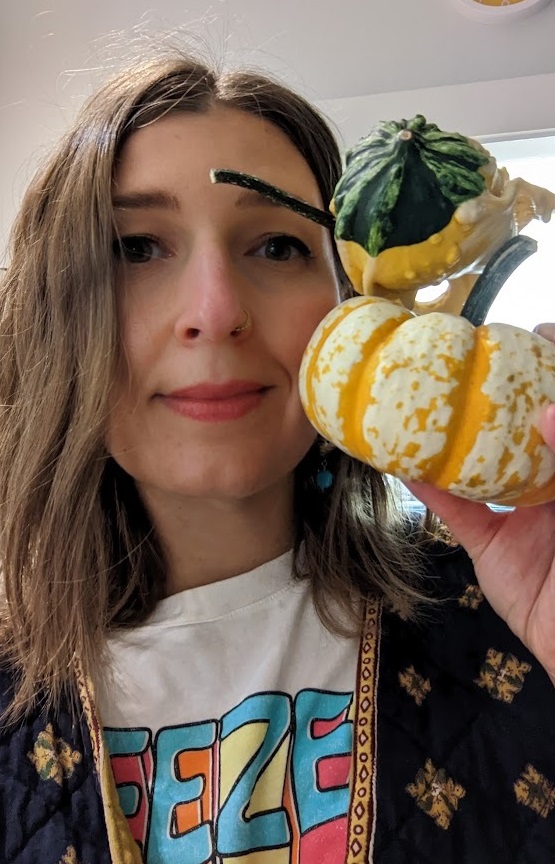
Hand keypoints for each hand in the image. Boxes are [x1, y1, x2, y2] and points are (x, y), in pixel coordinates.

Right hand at [405, 323, 554, 681]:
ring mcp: (520, 516)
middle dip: (496, 394)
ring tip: (423, 397)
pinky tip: (403, 460)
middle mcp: (552, 483)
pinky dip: (430, 487)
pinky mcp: (491, 549)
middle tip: (466, 357)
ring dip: (453, 437)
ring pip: (482, 465)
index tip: (532, 332)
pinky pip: (456, 512)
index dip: (552, 366)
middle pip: (521, 428)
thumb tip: (545, 409)